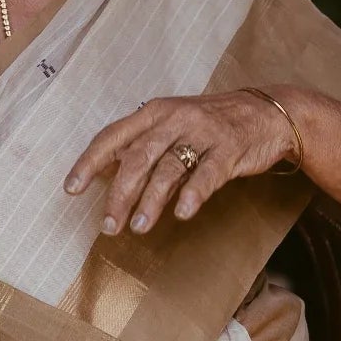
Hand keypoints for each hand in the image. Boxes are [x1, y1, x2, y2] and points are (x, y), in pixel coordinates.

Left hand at [63, 88, 300, 233]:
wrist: (268, 113)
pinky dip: (192, 194)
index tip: (71, 189)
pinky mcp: (229, 149)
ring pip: (168, 168)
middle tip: (108, 225)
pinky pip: (207, 174)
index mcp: (154, 113)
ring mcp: (203, 133)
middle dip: (119, 194)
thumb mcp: (173, 125)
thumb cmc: (213, 124)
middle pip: (137, 157)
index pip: (112, 137)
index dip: (89, 163)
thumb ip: (143, 147)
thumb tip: (106, 177)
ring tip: (138, 227)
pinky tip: (182, 213)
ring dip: (150, 201)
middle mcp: (175, 119)